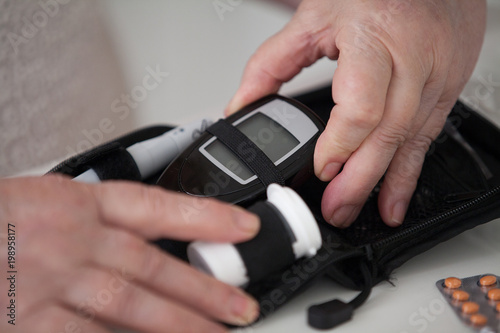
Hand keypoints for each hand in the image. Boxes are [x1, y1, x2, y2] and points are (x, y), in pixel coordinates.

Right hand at [0, 175, 259, 332]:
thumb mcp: (38, 199)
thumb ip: (89, 220)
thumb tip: (140, 246)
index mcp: (75, 201)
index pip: (157, 206)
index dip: (205, 216)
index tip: (242, 227)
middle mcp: (71, 240)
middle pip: (153, 267)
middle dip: (202, 289)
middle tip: (242, 306)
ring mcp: (51, 282)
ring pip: (130, 307)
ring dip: (177, 324)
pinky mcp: (27, 320)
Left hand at [226, 0, 485, 227]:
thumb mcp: (312, 19)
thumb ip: (271, 64)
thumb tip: (241, 105)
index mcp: (371, 37)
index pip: (360, 106)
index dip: (340, 145)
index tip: (321, 169)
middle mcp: (410, 58)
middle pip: (386, 133)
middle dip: (359, 180)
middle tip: (335, 209)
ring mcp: (435, 74)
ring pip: (411, 141)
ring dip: (385, 184)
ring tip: (362, 212)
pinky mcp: (448, 86)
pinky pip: (429, 137)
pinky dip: (409, 171)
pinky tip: (396, 197)